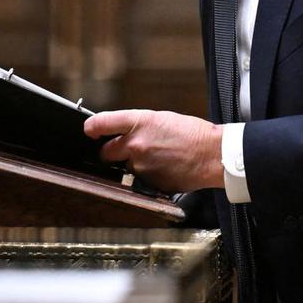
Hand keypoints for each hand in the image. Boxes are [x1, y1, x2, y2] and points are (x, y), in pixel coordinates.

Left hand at [83, 109, 224, 192]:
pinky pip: (140, 180)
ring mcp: (141, 166)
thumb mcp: (162, 119)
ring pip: (125, 168)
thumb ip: (139, 126)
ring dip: (134, 164)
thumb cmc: (193, 134)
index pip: (101, 123)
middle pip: (105, 152)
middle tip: (123, 150)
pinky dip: (148, 175)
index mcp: (138, 123)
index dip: (91, 128)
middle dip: (111, 153)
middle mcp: (135, 145)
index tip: (89, 130)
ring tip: (157, 158)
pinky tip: (164, 168)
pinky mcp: (148, 183)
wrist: (212, 154)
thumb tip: (124, 133)